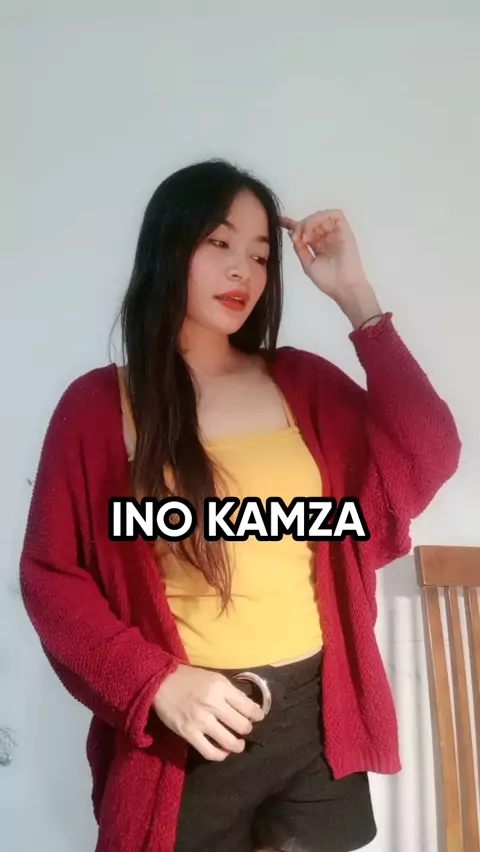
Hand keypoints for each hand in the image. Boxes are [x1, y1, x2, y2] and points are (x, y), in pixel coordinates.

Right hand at [152, 664, 264, 760]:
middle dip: (248, 729)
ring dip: (238, 745)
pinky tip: (223, 752)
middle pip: (241, 725)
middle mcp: (213, 704)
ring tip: (238, 744)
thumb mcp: (214, 677)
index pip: (248, 706)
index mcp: (220, 687)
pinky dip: (220, 755)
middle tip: (246, 729)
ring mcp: (200, 721)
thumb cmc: (189, 678)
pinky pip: (210, 752)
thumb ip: (230, 691)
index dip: (257, 714)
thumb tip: (248, 707)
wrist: (160, 682)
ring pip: (229, 741)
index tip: (258, 717)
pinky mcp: (189, 733)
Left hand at [280, 210, 381, 326]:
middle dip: (300, 226)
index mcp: (318, 246)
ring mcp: (336, 233)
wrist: (343, 287)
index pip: (305, 231)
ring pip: (321, 216)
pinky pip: (335, 214)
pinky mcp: (345, 230)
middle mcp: (327, 237)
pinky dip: (321, 217)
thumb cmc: (328, 280)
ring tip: (305, 237)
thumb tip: (292, 233)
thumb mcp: (307, 264)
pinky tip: (313, 230)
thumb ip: (299, 248)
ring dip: (309, 222)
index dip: (293, 224)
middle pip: (311, 221)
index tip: (280, 221)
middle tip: (296, 237)